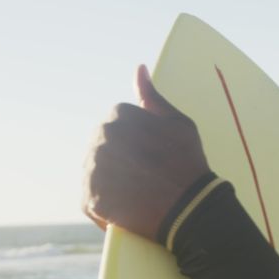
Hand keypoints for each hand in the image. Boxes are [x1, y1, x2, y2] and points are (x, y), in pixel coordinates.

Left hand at [82, 65, 210, 238]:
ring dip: (111, 181)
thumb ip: (153, 97)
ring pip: (96, 172)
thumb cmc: (188, 164)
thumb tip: (139, 69)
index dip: (136, 142)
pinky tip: (126, 208)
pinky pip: (91, 199)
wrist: (188, 209)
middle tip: (144, 177)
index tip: (151, 156)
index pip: (118, 124)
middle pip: (104, 148)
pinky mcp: (90, 198)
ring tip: (136, 193)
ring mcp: (93, 169)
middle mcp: (100, 139)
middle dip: (121, 160)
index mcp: (119, 117)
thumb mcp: (178, 123)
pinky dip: (105, 205)